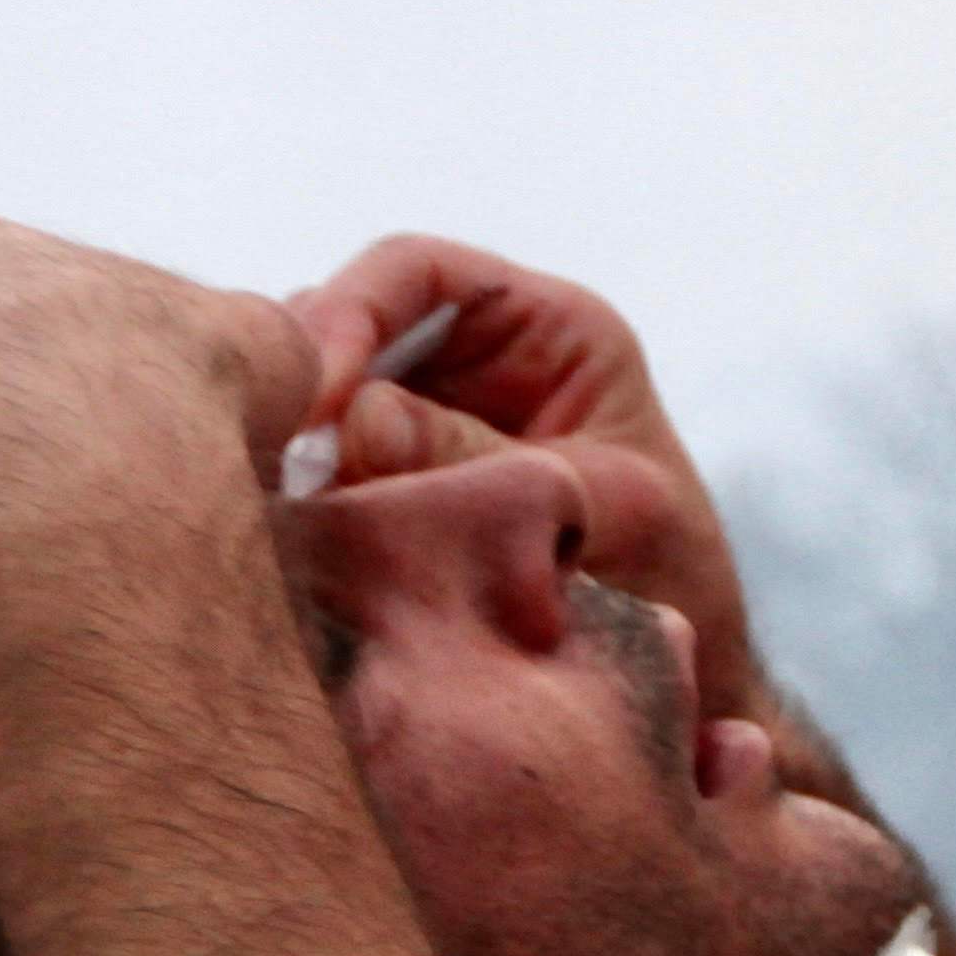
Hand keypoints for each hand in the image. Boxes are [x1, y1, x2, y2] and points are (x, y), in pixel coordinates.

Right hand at [286, 236, 769, 729]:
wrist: (679, 683)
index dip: (350, 310)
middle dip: (303, 385)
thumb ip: (484, 462)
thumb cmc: (671, 581)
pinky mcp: (386, 498)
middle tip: (275, 461)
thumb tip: (357, 425)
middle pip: (342, 331)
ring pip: (315, 405)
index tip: (316, 393)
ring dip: (289, 450)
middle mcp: (471, 365)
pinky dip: (296, 505)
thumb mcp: (607, 511)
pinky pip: (317, 479)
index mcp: (545, 329)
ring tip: (283, 512)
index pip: (416, 272)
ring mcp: (421, 430)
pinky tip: (291, 544)